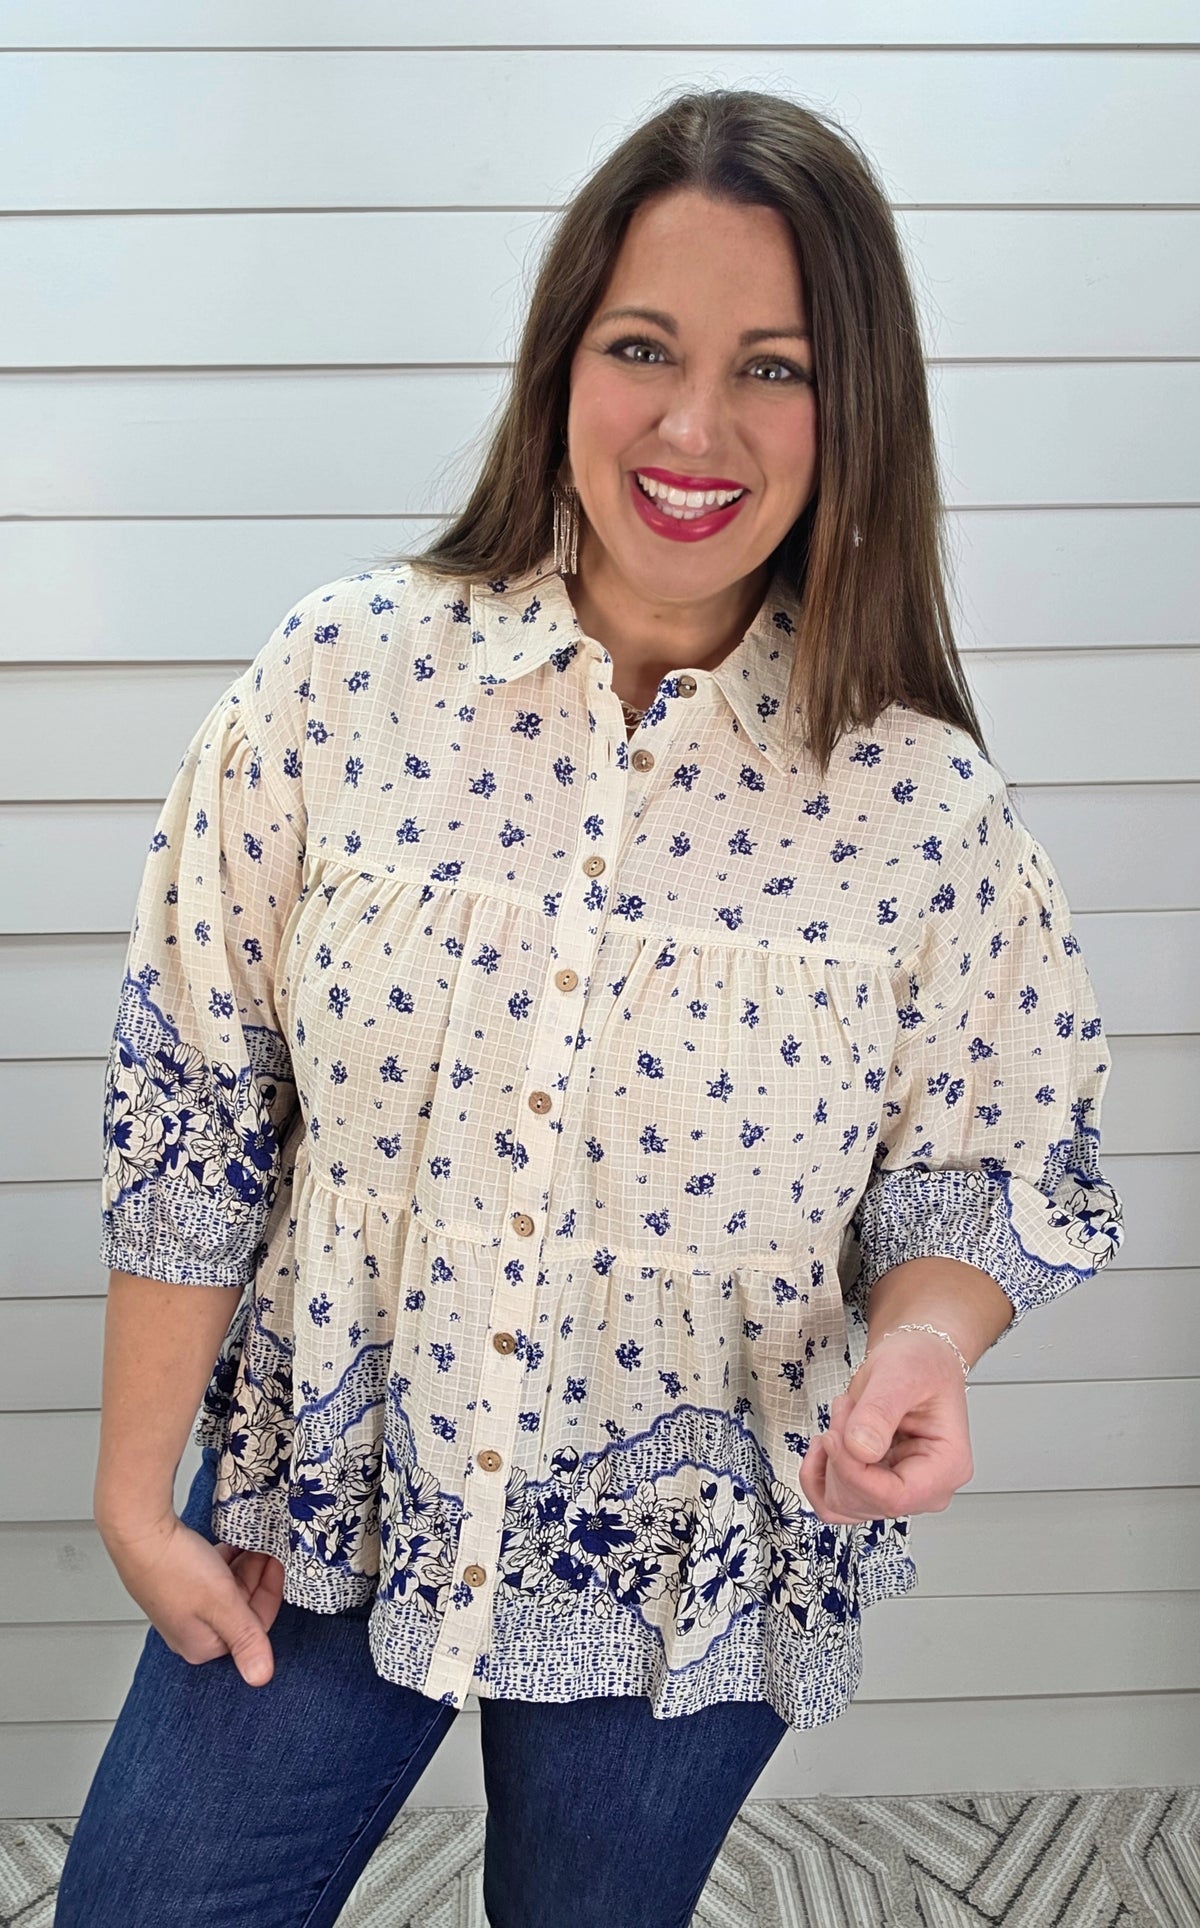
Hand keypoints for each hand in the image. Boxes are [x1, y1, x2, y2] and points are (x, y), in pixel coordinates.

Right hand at [100, 1509, 285, 1687]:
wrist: (138, 1534)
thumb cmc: (173, 1568)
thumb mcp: (222, 1603)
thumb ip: (246, 1640)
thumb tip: (261, 1678)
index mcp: (203, 1645)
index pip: (255, 1627)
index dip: (271, 1591)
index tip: (278, 1565)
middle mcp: (193, 1631)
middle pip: (242, 1606)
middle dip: (257, 1576)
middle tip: (267, 1549)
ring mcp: (184, 1607)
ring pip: (228, 1588)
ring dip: (244, 1566)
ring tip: (250, 1543)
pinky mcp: (178, 1585)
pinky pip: (212, 1575)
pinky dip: (225, 1561)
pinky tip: (229, 1544)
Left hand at [800, 1328, 973, 1523]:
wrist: (914, 1360)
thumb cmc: (921, 1364)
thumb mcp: (900, 1374)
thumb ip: (879, 1410)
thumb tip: (860, 1449)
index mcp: (947, 1465)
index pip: (895, 1497)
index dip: (853, 1473)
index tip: (834, 1437)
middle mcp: (928, 1488)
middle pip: (865, 1501)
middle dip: (840, 1455)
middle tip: (846, 1409)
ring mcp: (900, 1491)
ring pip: (843, 1504)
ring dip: (829, 1460)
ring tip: (844, 1418)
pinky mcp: (875, 1488)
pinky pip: (833, 1502)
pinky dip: (818, 1476)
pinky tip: (827, 1443)